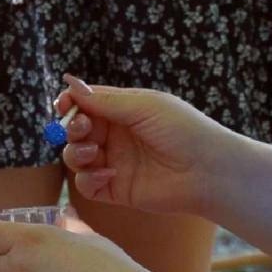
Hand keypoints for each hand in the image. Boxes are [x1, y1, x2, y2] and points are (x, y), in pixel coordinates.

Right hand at [55, 75, 233, 217]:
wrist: (208, 171)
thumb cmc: (183, 130)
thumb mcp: (143, 106)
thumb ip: (105, 100)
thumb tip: (69, 82)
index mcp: (123, 110)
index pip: (85, 104)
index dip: (70, 103)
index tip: (63, 104)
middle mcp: (116, 136)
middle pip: (76, 130)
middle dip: (72, 128)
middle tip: (83, 129)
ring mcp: (114, 162)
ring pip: (76, 157)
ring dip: (76, 153)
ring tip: (94, 151)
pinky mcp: (116, 189)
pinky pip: (87, 185)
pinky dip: (88, 179)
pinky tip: (107, 173)